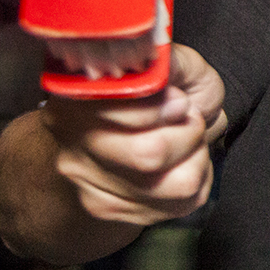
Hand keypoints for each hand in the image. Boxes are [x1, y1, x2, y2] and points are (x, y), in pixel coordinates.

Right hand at [43, 43, 225, 225]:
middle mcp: (70, 140)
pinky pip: (184, 203)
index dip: (166, 106)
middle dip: (188, 133)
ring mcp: (89, 182)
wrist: (144, 130)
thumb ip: (162, 58)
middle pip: (150, 155)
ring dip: (198, 158)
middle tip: (187, 119)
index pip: (124, 113)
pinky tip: (181, 162)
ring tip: (186, 141)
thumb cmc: (160, 92)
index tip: (179, 100)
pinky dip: (199, 178)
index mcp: (76, 95)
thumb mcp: (166, 62)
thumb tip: (159, 70)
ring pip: (177, 184)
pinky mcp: (116, 211)